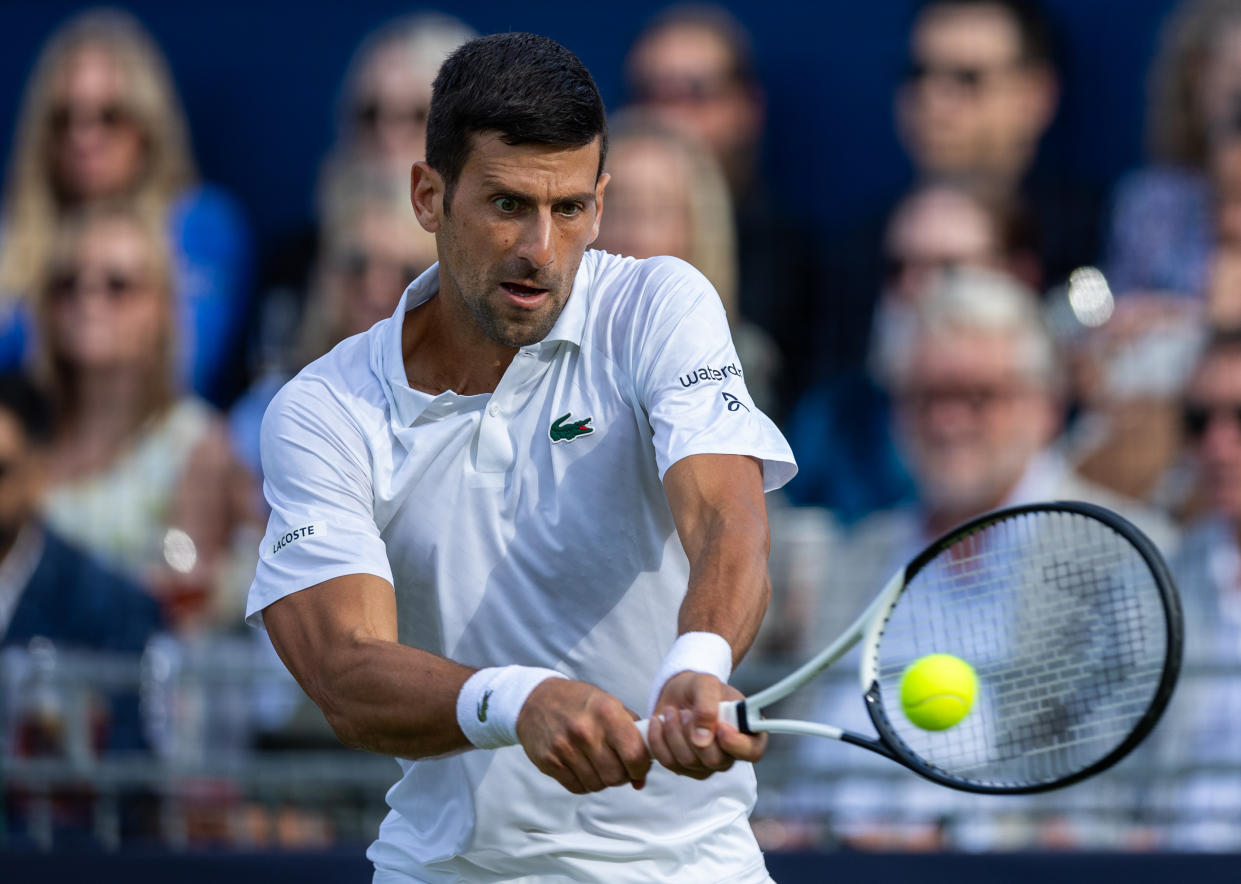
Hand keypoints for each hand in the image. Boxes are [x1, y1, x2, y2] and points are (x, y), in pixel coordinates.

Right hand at [516, 678, 650, 794]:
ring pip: (597, 785)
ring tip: (598, 764)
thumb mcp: (610, 704)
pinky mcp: (549, 761)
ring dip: (602, 780)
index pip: (635, 755)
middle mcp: (585, 730)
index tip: (638, 766)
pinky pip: (577, 788)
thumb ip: (632, 735)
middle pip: (616, 776)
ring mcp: (565, 747)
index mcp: (607, 712)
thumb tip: (642, 777)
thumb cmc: (580, 703)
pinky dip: (584, 783)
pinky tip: (583, 767)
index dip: (641, 767)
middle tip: (618, 766)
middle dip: (622, 776)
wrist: (536, 700)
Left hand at [646, 671, 766, 778]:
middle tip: (685, 712)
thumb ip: (708, 706)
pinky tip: (658, 723)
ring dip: (674, 732)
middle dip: (693, 733)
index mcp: (747, 732)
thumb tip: (702, 739)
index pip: (752, 752)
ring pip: (688, 762)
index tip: (720, 727)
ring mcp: (706, 765)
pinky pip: (668, 762)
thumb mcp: (706, 684)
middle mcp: (729, 753)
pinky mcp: (684, 768)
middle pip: (715, 760)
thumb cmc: (699, 688)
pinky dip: (658, 740)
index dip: (737, 744)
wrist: (678, 693)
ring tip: (671, 712)